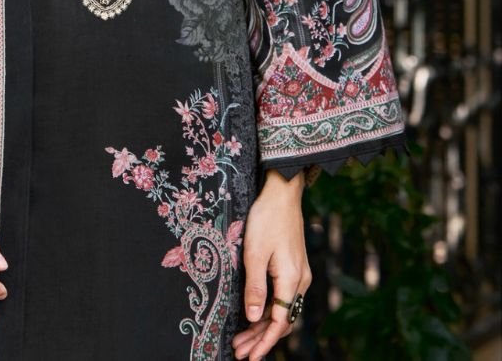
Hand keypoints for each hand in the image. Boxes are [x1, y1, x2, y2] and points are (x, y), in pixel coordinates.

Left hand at [231, 169, 310, 359]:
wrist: (283, 193)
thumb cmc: (267, 219)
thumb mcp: (254, 253)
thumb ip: (254, 287)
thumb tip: (252, 318)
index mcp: (292, 280)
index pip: (279, 323)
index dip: (263, 343)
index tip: (248, 357)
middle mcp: (300, 281)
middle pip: (282, 320)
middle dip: (260, 338)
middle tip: (239, 351)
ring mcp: (299, 274)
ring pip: (282, 310)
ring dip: (263, 326)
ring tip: (242, 338)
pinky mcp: (294, 267)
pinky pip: (283, 297)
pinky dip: (268, 310)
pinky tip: (254, 314)